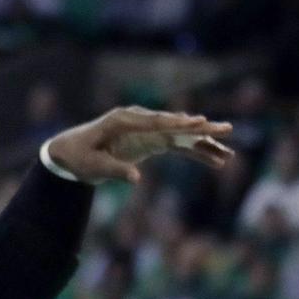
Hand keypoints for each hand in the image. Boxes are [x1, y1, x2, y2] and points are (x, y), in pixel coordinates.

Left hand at [46, 106, 234, 183]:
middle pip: (174, 124)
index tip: (199, 122)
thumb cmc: (79, 158)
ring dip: (203, 144)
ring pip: (180, 136)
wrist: (70, 152)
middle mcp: (138, 121)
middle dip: (201, 128)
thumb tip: (136, 177)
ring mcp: (146, 129)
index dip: (178, 123)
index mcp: (122, 121)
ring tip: (229, 154)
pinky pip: (177, 145)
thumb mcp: (93, 167)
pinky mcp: (149, 140)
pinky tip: (215, 160)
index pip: (155, 122)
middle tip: (226, 129)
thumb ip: (114, 170)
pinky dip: (194, 152)